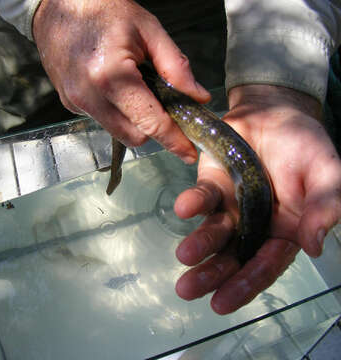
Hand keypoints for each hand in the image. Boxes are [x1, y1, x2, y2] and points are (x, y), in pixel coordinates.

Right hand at [32, 0, 209, 162]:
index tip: (190, 154)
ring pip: (117, 132)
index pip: (149, 122)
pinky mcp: (69, 104)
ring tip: (138, 90)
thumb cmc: (105, 9)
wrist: (57, 5)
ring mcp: (75, 103)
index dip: (173, 141)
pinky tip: (115, 87)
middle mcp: (89, 97)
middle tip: (167, 110)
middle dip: (154, 129)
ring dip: (135, 122)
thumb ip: (175, 66)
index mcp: (111, 77)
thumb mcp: (148, 29)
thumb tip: (199, 98)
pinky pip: (102, 120)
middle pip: (134, 136)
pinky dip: (116, 112)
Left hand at [174, 84, 340, 313]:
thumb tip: (316, 245)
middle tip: (188, 289)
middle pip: (231, 257)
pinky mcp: (211, 184)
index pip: (263, 266)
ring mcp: (231, 206)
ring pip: (213, 232)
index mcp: (283, 232)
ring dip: (198, 244)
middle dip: (211, 274)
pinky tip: (183, 208)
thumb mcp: (327, 173)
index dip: (244, 286)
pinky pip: (202, 197)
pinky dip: (192, 203)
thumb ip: (325, 207)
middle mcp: (253, 226)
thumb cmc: (306, 146)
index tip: (220, 303)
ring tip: (184, 256)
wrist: (277, 112)